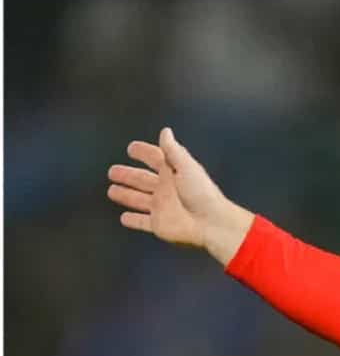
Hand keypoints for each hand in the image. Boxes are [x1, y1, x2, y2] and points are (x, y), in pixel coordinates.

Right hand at [107, 127, 252, 263]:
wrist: (211, 224)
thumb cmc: (203, 194)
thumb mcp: (187, 167)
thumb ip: (173, 150)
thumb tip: (166, 131)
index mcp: (173, 173)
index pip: (155, 159)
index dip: (144, 153)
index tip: (132, 148)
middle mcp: (166, 190)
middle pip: (142, 180)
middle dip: (128, 175)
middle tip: (113, 171)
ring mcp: (162, 208)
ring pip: (139, 200)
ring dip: (127, 195)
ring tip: (112, 191)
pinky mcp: (159, 225)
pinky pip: (143, 222)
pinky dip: (133, 220)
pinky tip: (124, 218)